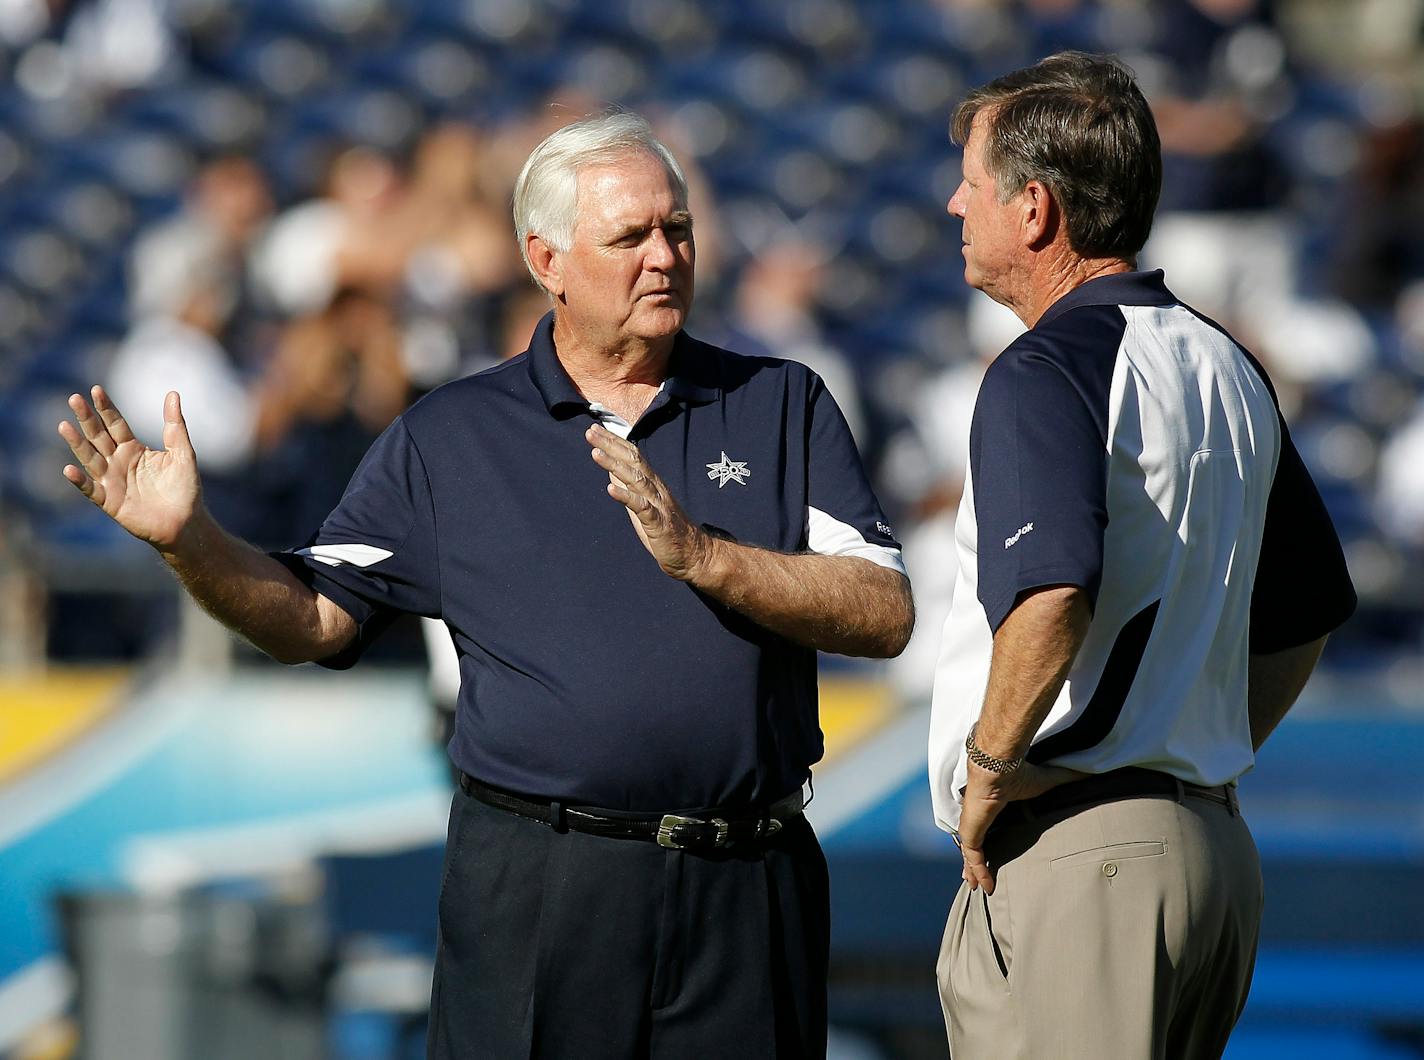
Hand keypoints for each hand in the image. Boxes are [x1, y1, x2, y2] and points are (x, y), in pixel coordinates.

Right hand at [58, 386, 202, 551]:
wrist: (187, 522)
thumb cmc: (185, 488)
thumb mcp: (183, 453)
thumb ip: (175, 425)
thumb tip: (173, 393)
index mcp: (134, 449)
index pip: (115, 424)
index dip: (106, 408)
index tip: (96, 390)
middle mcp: (118, 462)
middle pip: (98, 436)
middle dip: (87, 419)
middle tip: (74, 399)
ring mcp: (112, 481)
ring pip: (90, 458)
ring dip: (76, 443)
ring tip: (63, 426)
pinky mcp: (110, 502)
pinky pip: (91, 490)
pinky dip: (80, 481)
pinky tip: (69, 469)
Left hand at [586, 423, 710, 580]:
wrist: (693, 554)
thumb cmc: (666, 530)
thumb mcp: (642, 505)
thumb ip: (629, 488)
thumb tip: (611, 471)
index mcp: (652, 483)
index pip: (633, 455)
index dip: (614, 442)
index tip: (595, 429)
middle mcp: (656, 489)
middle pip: (633, 461)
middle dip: (611, 445)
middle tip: (591, 432)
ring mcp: (658, 505)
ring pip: (636, 479)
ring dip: (615, 465)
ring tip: (595, 453)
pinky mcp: (658, 523)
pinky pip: (642, 507)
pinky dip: (626, 497)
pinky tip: (611, 489)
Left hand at [956, 760, 1083, 894]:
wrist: (999, 769)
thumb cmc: (1020, 773)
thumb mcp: (1047, 781)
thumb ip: (1066, 778)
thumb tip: (1091, 773)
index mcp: (994, 806)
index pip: (991, 827)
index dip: (992, 839)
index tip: (996, 851)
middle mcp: (980, 816)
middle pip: (977, 842)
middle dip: (976, 860)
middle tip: (979, 877)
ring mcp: (973, 825)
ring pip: (971, 853)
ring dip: (974, 870)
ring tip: (978, 886)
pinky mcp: (970, 832)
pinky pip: (974, 858)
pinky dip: (979, 872)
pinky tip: (985, 886)